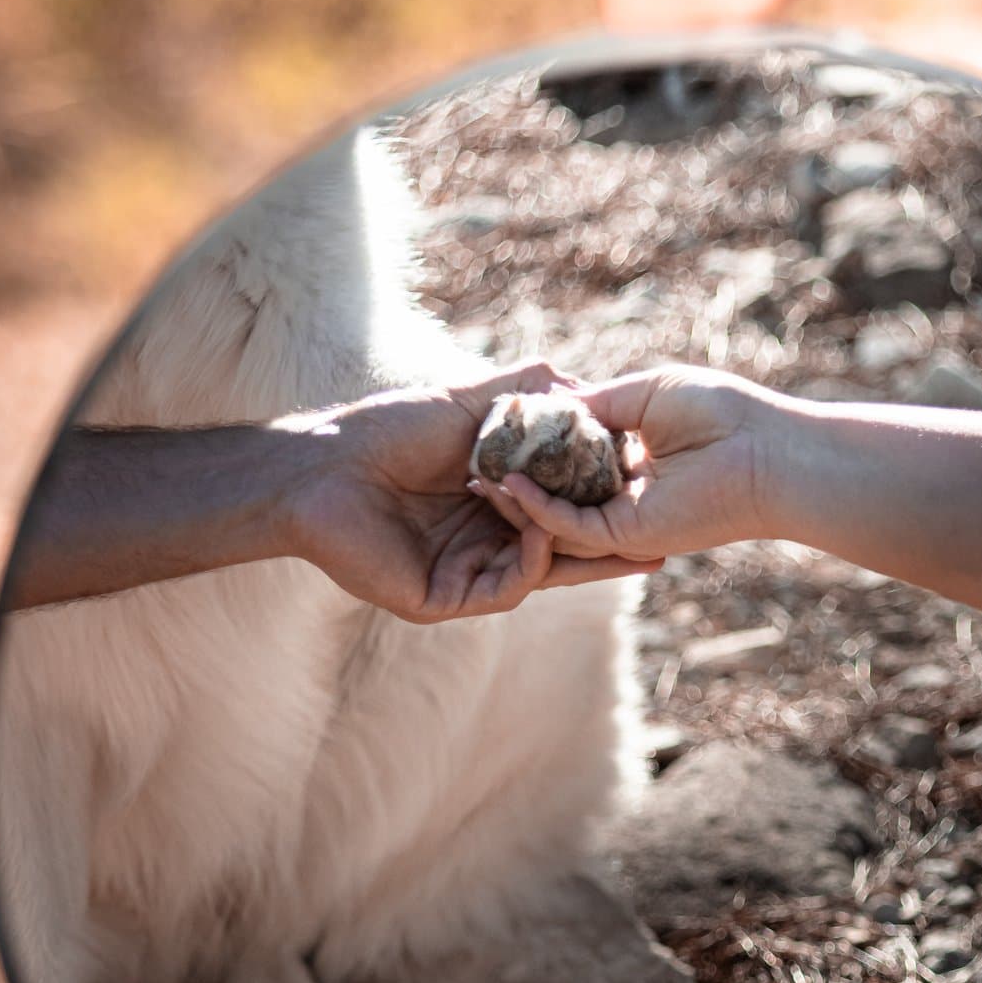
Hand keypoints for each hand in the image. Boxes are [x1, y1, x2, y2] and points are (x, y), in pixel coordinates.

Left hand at [280, 362, 662, 621]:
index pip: (558, 513)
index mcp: (488, 506)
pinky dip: (530, 558)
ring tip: (608, 523)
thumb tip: (578, 383)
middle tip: (661, 542)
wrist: (320, 464)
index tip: (646, 495)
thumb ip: (523, 394)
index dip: (601, 508)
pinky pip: (506, 586)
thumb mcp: (467, 403)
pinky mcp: (442, 600)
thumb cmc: (383, 430)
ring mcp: (463, 576)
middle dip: (608, 549)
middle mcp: (479, 546)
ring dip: (572, 545)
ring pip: (538, 572)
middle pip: (559, 553)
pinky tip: (542, 528)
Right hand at [471, 364, 787, 563]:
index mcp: (630, 460)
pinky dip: (539, 510)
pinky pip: (571, 527)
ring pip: (555, 516)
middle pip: (554, 491)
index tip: (492, 431)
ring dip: (514, 499)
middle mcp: (624, 495)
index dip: (530, 447)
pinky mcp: (628, 535)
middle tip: (466, 462)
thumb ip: (595, 403)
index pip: (568, 458)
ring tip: (473, 474)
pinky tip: (508, 486)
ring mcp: (624, 519)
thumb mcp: (644, 392)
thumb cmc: (720, 412)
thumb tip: (550, 402)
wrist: (764, 449)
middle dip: (511, 480)